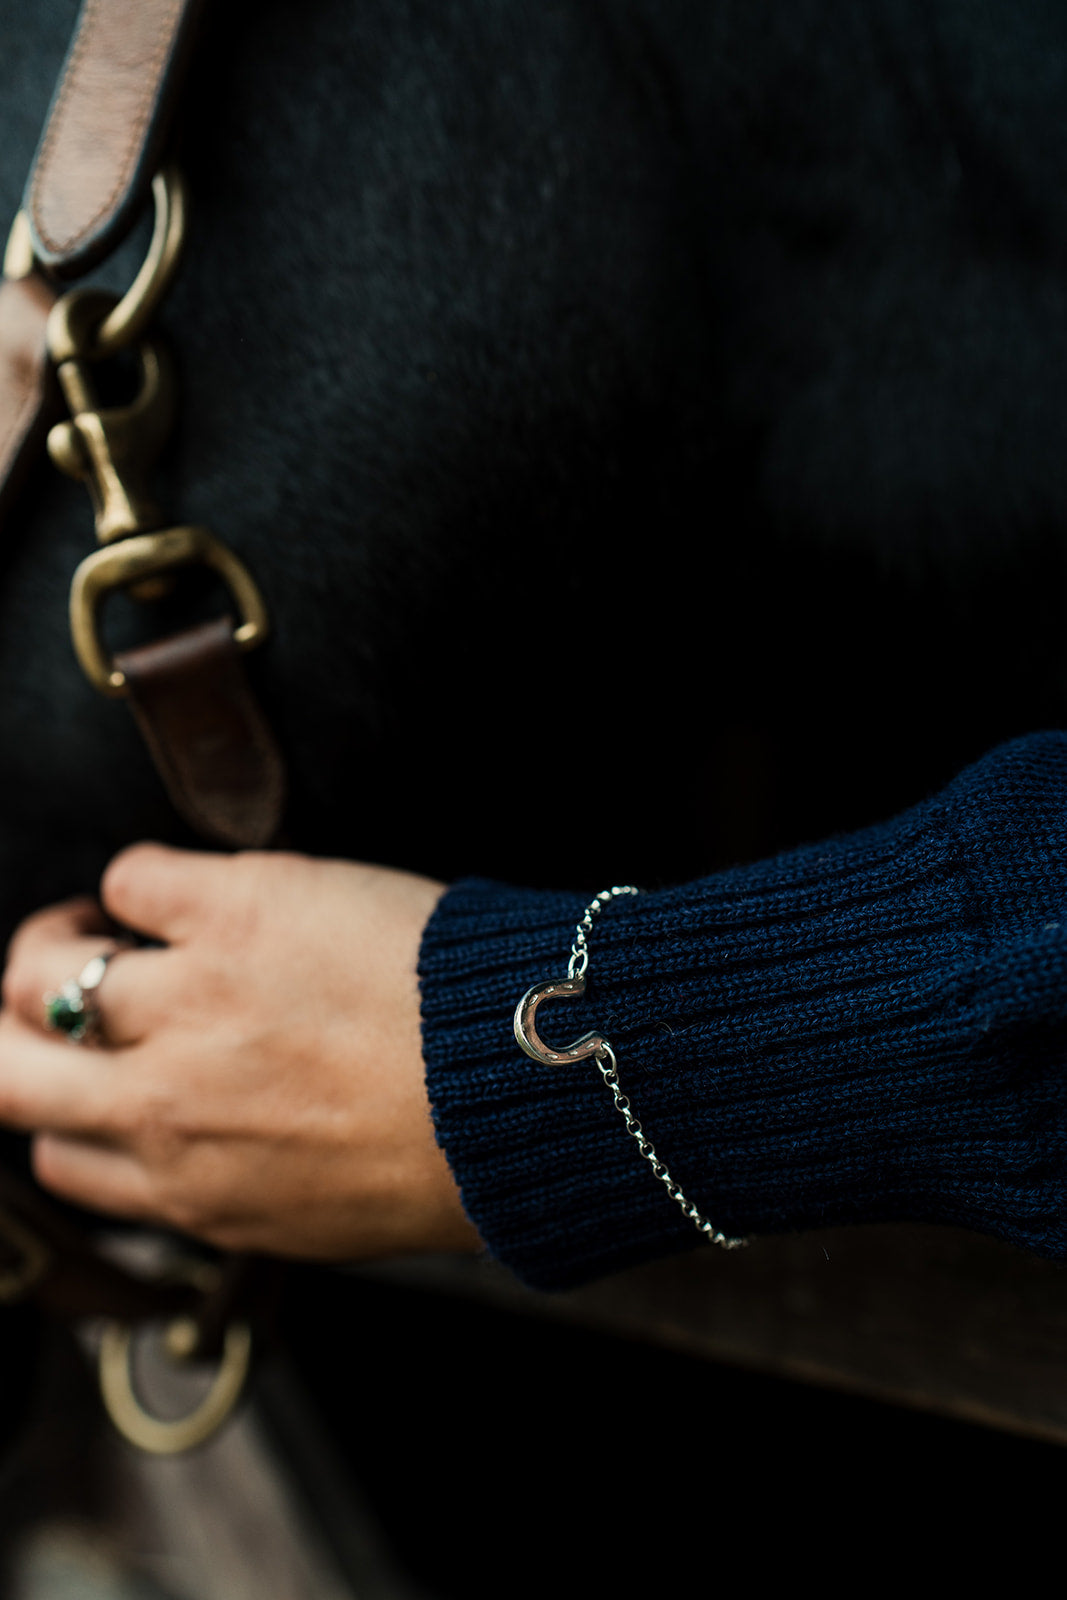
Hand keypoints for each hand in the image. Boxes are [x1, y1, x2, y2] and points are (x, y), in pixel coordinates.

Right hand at [0, 845, 479, 1259]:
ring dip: (64, 942)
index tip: (102, 1080)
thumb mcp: (327, 1214)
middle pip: (6, 1073)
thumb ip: (242, 1183)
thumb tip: (211, 1153)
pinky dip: (143, 879)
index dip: (68, 1115)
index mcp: (192, 1190)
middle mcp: (165, 1106)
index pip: (62, 1162)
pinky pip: (132, 877)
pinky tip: (189, 890)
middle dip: (12, 1030)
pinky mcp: (233, 912)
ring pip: (41, 969)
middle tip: (48, 994)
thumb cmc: (455, 1151)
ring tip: (111, 927)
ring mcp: (189, 1006)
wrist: (525, 1083)